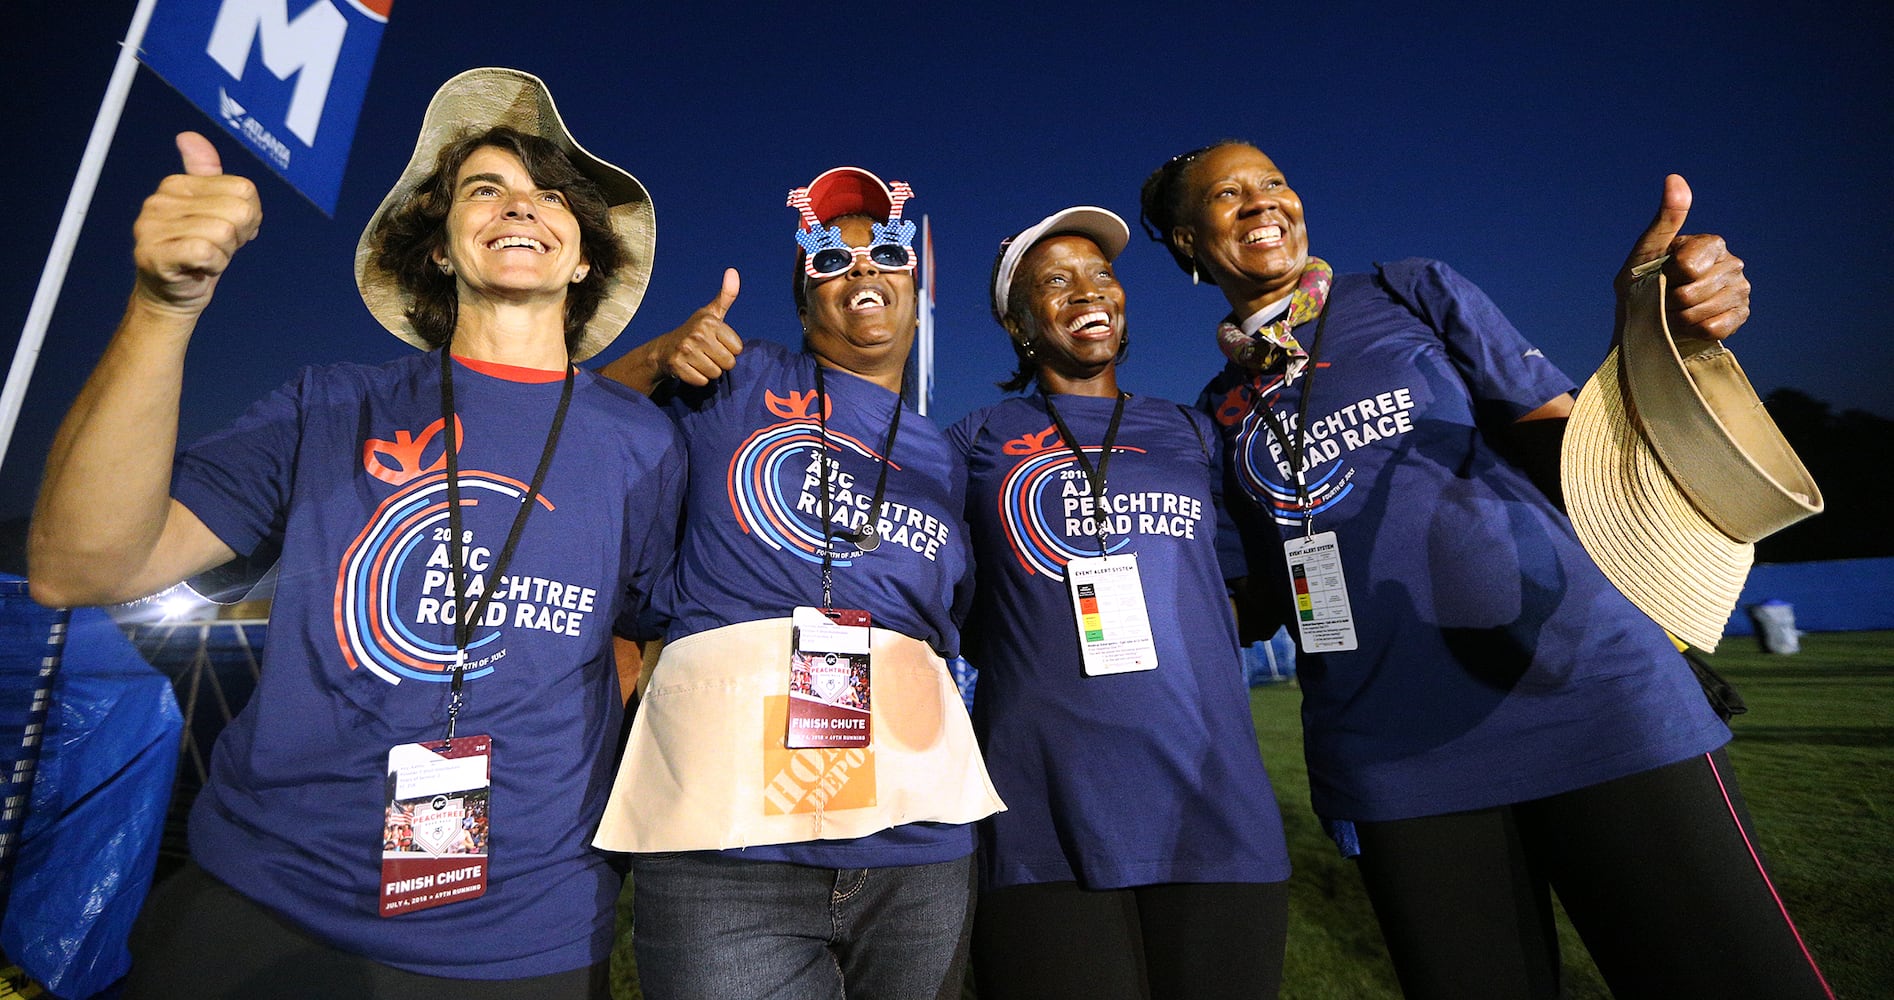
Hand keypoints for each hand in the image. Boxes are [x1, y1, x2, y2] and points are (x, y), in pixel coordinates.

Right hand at [130, 132, 262, 315]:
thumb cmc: (197, 254)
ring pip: (223, 232)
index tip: (228, 231)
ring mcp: (152, 228)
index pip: (244, 189)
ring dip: (225, 253)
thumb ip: (209, 174)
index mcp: (177, 185)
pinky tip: (199, 268)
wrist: (172, 296)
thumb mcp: (211, 211)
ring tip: (205, 259)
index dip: (248, 217)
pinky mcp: (154, 255)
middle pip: (238, 210)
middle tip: (217, 248)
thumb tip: (188, 136)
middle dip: (237, 236)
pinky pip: (207, 251)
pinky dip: (214, 265)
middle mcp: (160, 201)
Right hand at [658, 268, 743, 384]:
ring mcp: (685, 350)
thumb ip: (727, 295)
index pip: (738, 348)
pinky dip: (698, 379)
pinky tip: (691, 368)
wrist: (665, 349)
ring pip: (715, 374)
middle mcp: (697, 334)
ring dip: (710, 371)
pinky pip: (702, 382)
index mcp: (709, 321)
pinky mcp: (677, 366)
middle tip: (708, 354)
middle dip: (721, 362)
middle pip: (728, 363)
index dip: (730, 348)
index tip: (717, 342)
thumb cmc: (696, 331)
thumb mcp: (712, 312)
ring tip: (699, 360)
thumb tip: (733, 271)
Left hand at [1617, 174, 1748, 340]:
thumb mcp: (1646, 251)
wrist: (1645, 323)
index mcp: (1711, 244)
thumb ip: (1665, 219)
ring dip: (1680, 317)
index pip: (1690, 265)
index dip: (1669, 275)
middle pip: (1695, 290)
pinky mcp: (1740, 315)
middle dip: (1672, 299)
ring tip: (1674, 312)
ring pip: (1705, 310)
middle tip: (1665, 298)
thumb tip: (1674, 178)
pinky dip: (1695, 330)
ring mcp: (1739, 290)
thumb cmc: (1642, 283)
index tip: (1663, 274)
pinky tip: (1690, 324)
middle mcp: (1732, 264)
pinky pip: (1716, 327)